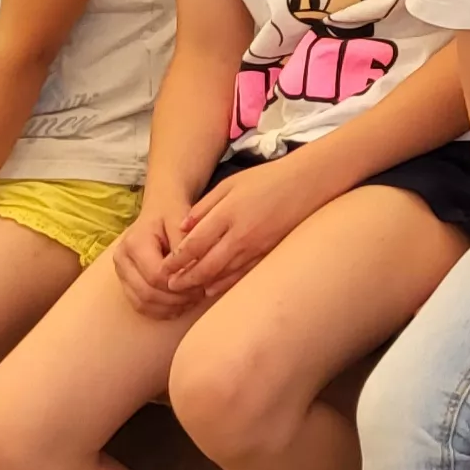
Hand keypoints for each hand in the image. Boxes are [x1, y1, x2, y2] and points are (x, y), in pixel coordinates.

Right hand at [107, 209, 205, 318]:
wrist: (160, 208)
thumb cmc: (173, 213)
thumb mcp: (182, 219)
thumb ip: (186, 244)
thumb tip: (191, 271)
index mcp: (134, 243)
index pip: (156, 275)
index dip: (180, 284)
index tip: (202, 282)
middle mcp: (122, 259)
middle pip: (147, 293)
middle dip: (177, 299)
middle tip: (200, 294)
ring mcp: (121, 272)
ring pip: (143, 303)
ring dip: (170, 307)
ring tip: (193, 299)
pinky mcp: (125, 282)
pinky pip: (140, 306)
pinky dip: (161, 310)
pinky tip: (180, 305)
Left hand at [163, 164, 327, 292]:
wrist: (306, 184)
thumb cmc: (266, 179)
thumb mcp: (230, 184)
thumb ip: (204, 206)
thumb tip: (183, 228)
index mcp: (227, 214)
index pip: (195, 244)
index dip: (176, 260)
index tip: (163, 269)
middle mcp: (240, 235)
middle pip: (206, 265)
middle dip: (185, 279)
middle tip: (170, 286)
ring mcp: (255, 247)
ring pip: (223, 274)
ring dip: (202, 284)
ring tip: (186, 290)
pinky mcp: (268, 253)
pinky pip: (242, 274)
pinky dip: (225, 284)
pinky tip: (212, 289)